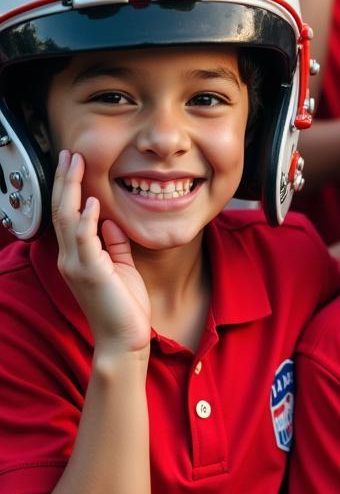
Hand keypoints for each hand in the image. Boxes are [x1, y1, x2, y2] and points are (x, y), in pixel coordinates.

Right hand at [51, 151, 150, 358]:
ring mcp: (78, 265)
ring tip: (75, 165)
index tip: (74, 164)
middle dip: (65, 180)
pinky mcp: (91, 272)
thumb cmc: (124, 306)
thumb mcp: (121, 267)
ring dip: (71, 189)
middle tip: (69, 154)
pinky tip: (90, 201)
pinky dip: (86, 219)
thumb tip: (110, 221)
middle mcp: (72, 258)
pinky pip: (84, 240)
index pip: (68, 214)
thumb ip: (114, 244)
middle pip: (61, 210)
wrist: (125, 339)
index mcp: (78, 256)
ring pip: (67, 219)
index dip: (69, 188)